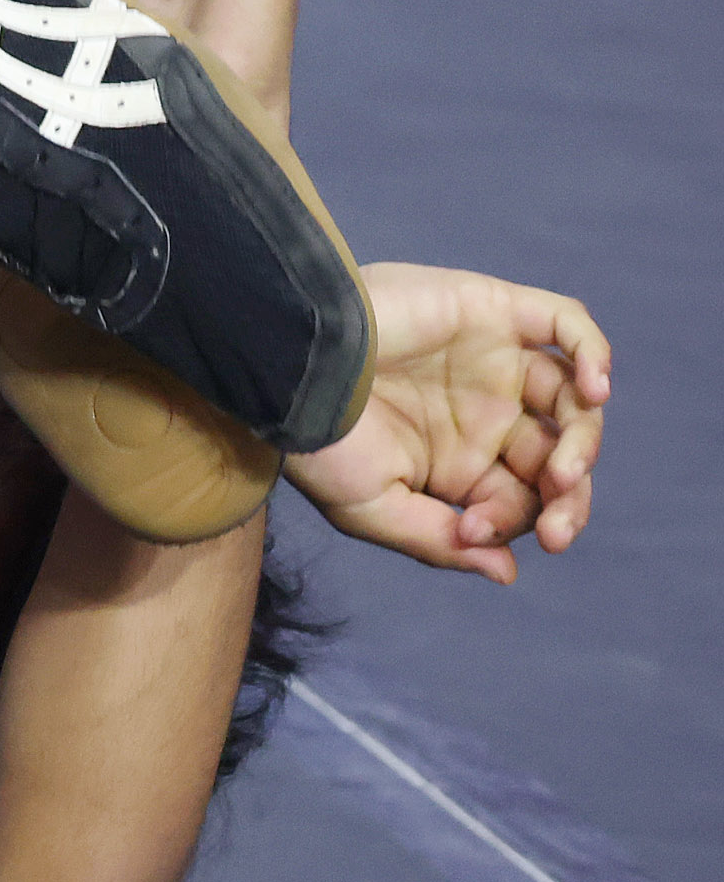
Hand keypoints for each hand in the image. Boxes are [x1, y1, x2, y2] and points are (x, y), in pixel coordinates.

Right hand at [287, 262, 611, 581]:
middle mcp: (484, 410)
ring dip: (585, 441)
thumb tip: (507, 571)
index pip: (524, 498)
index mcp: (459, 459)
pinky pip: (566, 324)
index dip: (514, 522)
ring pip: (573, 399)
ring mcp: (494, 359)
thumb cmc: (315, 438)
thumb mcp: (370, 510)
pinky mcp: (491, 310)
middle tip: (556, 530)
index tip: (471, 529)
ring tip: (566, 473)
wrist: (285, 365)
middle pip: (561, 454)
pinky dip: (593, 353)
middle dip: (569, 498)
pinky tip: (596, 390)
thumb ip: (438, 544)